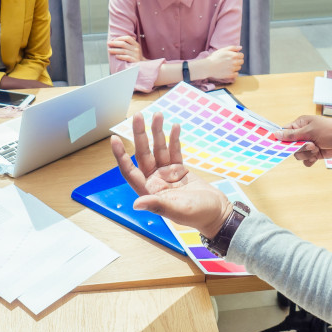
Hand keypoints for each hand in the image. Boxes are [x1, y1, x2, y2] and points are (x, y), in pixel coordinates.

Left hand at [107, 35, 143, 62]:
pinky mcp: (134, 61)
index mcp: (136, 44)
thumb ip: (129, 43)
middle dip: (115, 43)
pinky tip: (116, 56)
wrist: (142, 65)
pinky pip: (126, 57)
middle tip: (109, 43)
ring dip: (115, 50)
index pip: (128, 38)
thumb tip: (117, 40)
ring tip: (109, 50)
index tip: (113, 40)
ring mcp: (135, 55)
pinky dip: (121, 56)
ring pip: (123, 51)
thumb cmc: (135, 56)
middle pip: (124, 44)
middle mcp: (136, 49)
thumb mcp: (134, 48)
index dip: (120, 38)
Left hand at [111, 111, 232, 237]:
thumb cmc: (197, 215)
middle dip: (140, 135)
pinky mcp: (179, 170)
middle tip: (138, 116)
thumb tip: (137, 204)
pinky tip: (174, 127)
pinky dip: (174, 139)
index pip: (130, 171)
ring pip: (159, 149)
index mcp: (149, 191)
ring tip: (158, 115)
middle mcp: (155, 181)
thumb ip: (157, 205)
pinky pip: (174, 151)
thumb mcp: (177, 210)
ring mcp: (167, 174)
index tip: (114, 139)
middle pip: (143, 154)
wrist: (217, 213)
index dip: (121, 155)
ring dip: (158, 132)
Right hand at [200, 46, 243, 81]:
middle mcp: (234, 62)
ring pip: (239, 68)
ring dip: (235, 67)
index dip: (238, 55)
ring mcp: (232, 69)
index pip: (242, 55)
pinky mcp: (230, 75)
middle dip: (237, 61)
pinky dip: (234, 73)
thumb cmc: (214, 57)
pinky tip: (229, 71)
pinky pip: (236, 74)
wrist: (208, 67)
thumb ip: (232, 48)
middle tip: (230, 61)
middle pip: (241, 62)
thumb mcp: (223, 50)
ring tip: (228, 66)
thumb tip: (241, 47)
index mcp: (233, 55)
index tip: (233, 57)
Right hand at [277, 114, 331, 166]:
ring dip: (306, 154)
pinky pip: (306, 161)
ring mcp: (309, 145)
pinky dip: (310, 160)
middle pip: (290, 146)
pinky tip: (317, 157)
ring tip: (316, 149)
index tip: (281, 146)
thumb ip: (292, 135)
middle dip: (300, 148)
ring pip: (298, 155)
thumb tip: (275, 134)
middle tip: (311, 145)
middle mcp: (303, 135)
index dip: (282, 140)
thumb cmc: (330, 130)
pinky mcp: (315, 153)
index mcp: (299, 125)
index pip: (284, 132)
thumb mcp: (310, 131)